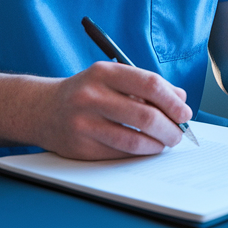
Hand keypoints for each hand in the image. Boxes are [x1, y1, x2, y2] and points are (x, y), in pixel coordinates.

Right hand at [30, 61, 192, 158]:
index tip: (185, 113)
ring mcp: (84, 123)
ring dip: (158, 144)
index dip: (172, 101)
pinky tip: (146, 148)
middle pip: (146, 116)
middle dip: (170, 128)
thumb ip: (146, 84)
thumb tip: (181, 99)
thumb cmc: (87, 92)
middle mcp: (92, 96)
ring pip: (134, 141)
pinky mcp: (81, 147)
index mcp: (104, 72)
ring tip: (165, 142)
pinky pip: (120, 154)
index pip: (149, 84)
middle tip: (179, 134)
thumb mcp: (112, 77)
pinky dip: (140, 153)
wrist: (43, 109)